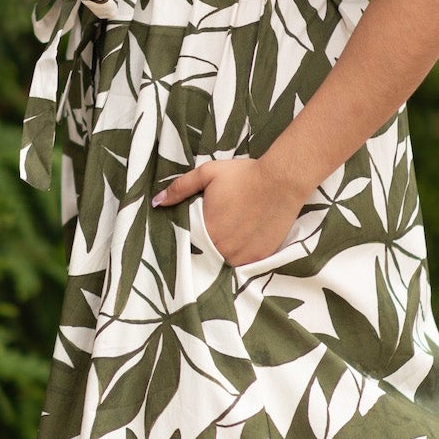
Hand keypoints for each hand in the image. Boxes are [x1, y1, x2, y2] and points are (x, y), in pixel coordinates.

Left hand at [153, 155, 305, 266]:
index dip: (188, 238)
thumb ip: (180, 188)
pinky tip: (241, 241)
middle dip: (204, 246)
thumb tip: (157, 201)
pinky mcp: (260, 258)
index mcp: (207, 230)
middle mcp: (223, 249)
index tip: (191, 231)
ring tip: (226, 237)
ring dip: (221, 253)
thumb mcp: (208, 174)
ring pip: (223, 261)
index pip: (188, 243)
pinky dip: (239, 255)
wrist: (281, 181)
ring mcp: (243, 256)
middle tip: (209, 233)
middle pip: (206, 255)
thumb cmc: (243, 175)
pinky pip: (243, 263)